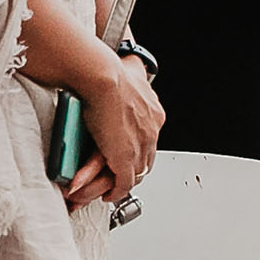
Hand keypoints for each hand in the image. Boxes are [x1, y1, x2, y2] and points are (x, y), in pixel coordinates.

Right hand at [68, 53, 161, 204]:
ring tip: (110, 189)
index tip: (127, 156)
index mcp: (154, 114)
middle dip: (132, 171)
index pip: (149, 141)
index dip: (137, 151)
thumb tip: (134, 65)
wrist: (104, 78)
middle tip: (117, 178)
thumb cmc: (111, 74)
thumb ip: (134, 78)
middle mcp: (151, 131)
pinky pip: (124, 183)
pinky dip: (117, 191)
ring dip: (121, 184)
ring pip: (135, 174)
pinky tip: (110, 194)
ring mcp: (139, 146)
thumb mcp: (132, 75)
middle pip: (146, 159)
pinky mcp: (124, 158)